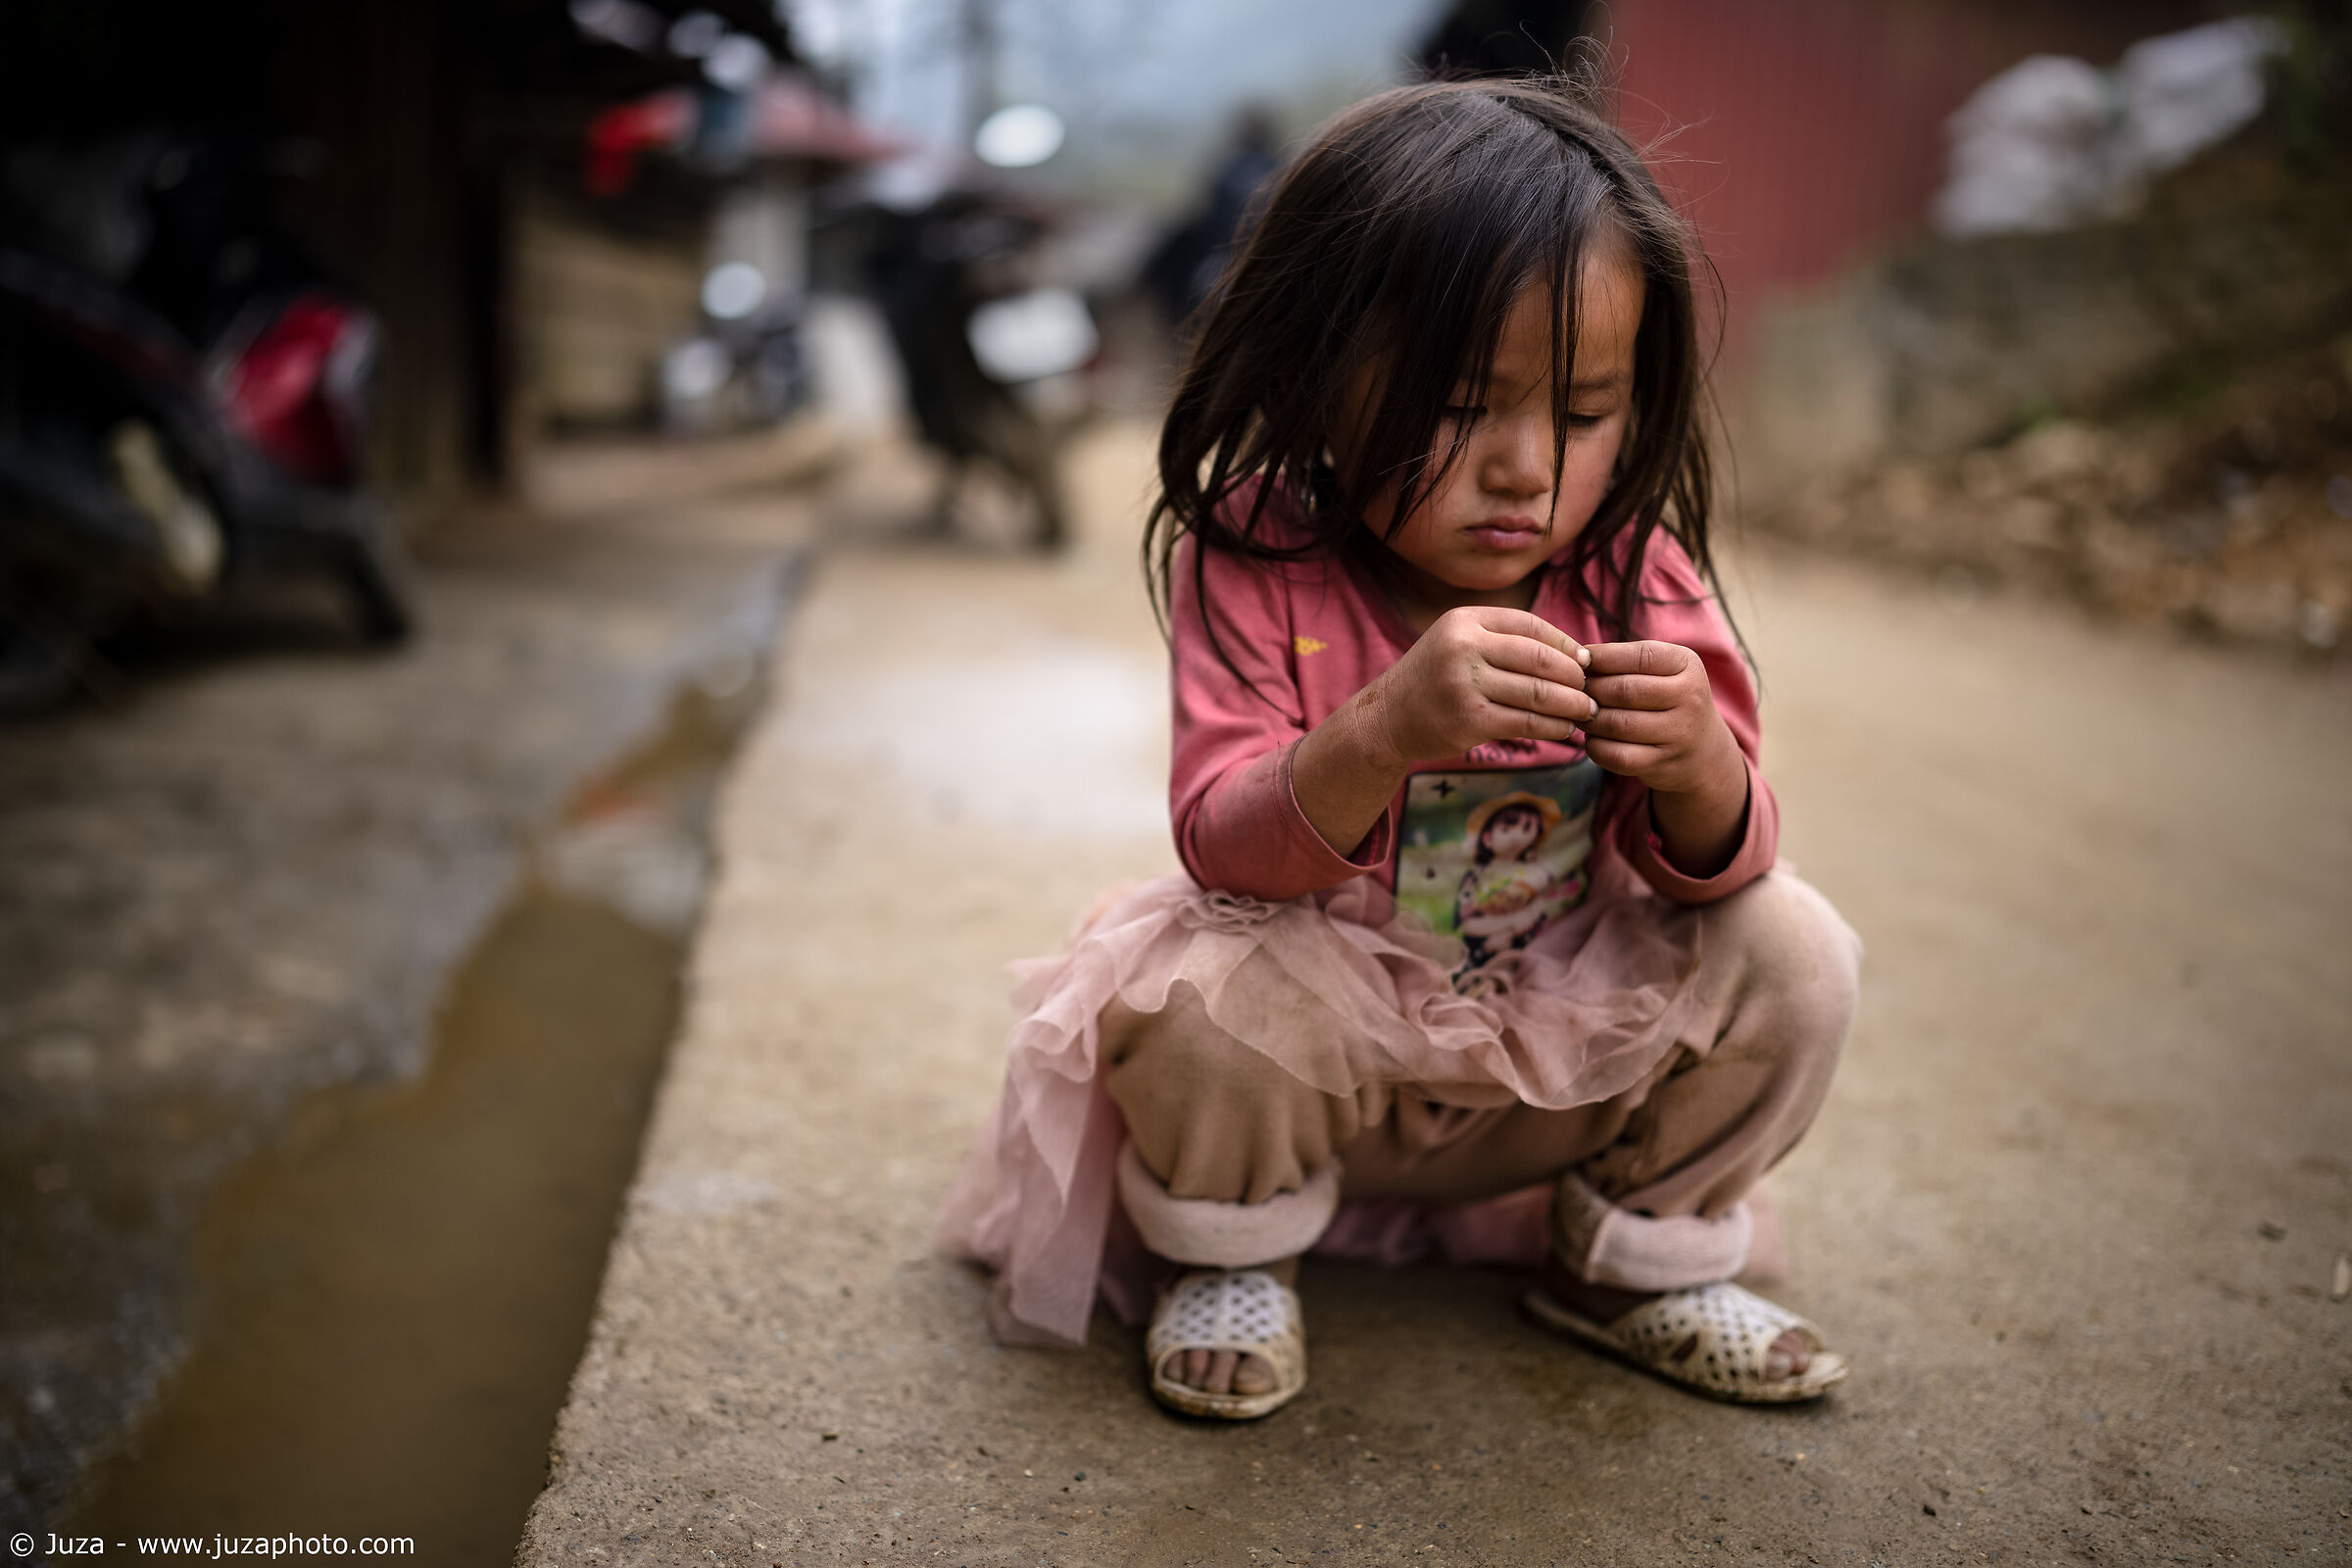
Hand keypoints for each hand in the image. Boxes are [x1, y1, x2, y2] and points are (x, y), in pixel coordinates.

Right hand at [1291, 606, 1595, 859]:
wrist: (1387, 718)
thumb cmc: (1434, 680)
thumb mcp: (1458, 642)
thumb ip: (1504, 639)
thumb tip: (1575, 653)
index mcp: (1464, 621)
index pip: (1530, 625)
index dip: (1565, 643)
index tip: (1585, 661)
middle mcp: (1463, 647)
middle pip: (1540, 658)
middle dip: (1574, 676)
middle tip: (1593, 690)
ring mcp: (1464, 684)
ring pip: (1537, 693)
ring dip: (1571, 705)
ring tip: (1587, 712)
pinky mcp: (1468, 720)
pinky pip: (1526, 722)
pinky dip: (1553, 727)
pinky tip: (1565, 730)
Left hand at [1581, 640, 1748, 875]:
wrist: (1702, 750)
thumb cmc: (1669, 699)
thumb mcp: (1664, 671)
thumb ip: (1628, 660)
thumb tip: (1576, 657)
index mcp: (1688, 666)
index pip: (1640, 656)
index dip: (1603, 657)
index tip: (1579, 660)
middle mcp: (1690, 699)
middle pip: (1624, 691)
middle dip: (1591, 690)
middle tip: (1573, 691)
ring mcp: (1679, 734)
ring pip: (1618, 724)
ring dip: (1589, 719)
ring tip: (1581, 714)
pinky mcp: (1663, 764)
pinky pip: (1617, 756)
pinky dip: (1595, 747)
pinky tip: (1592, 739)